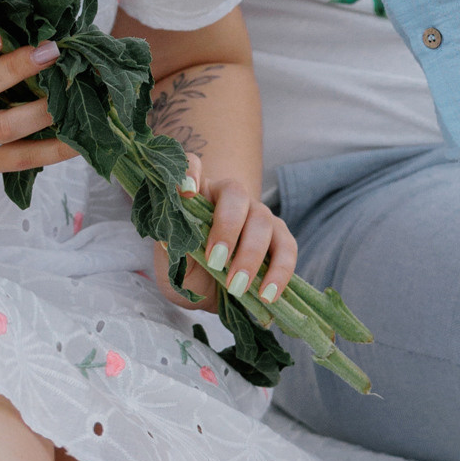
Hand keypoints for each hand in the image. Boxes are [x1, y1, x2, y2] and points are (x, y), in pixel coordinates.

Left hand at [158, 170, 299, 312]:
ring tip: (237, 287)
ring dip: (251, 255)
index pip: (192, 166)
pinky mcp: (279, 239)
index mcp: (197, 196)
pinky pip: (287, 248)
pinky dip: (280, 272)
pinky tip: (267, 294)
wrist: (212, 294)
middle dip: (227, 227)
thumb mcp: (172, 269)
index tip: (185, 192)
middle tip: (216, 262)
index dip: (190, 172)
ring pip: (263, 220)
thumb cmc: (189, 273)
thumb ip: (173, 253)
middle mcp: (229, 198)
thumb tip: (173, 241)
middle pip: (235, 194)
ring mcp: (257, 215)